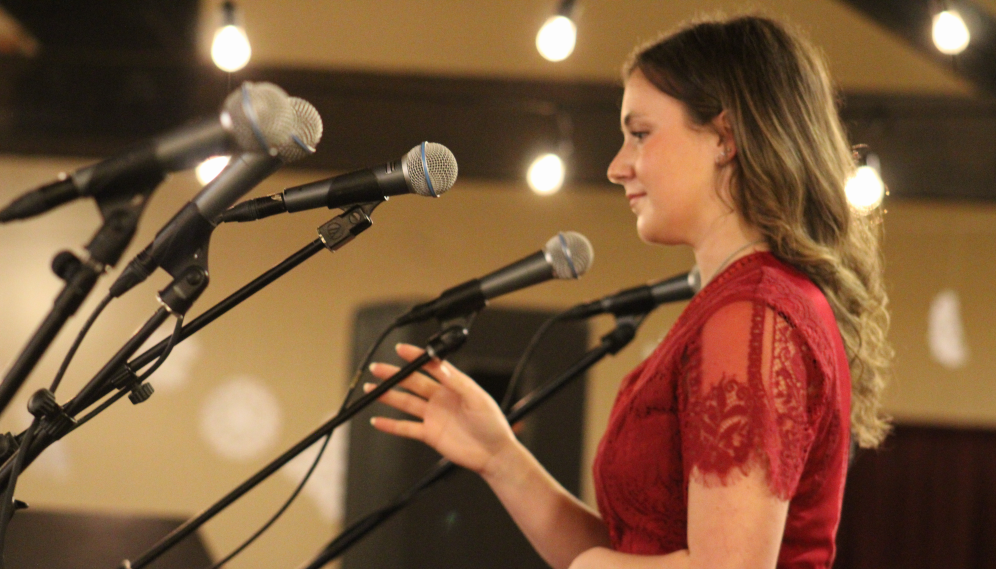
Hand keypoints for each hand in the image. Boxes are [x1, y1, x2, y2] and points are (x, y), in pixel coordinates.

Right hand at [366, 343, 517, 475]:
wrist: (494, 454)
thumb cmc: (493, 425)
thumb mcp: (478, 399)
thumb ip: (458, 382)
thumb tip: (440, 366)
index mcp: (454, 385)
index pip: (430, 366)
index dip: (415, 357)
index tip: (400, 349)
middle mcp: (441, 398)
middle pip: (413, 382)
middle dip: (394, 375)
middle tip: (377, 369)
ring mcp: (433, 416)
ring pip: (406, 402)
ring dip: (388, 396)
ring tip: (372, 389)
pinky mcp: (429, 434)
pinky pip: (406, 428)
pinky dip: (391, 425)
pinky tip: (377, 420)